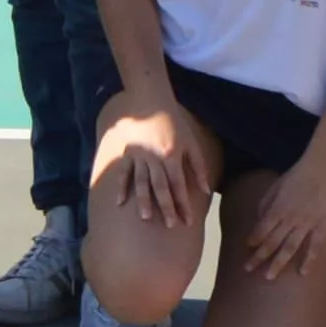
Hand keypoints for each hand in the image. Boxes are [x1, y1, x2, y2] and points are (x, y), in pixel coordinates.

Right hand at [94, 103, 201, 231]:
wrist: (149, 101)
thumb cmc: (173, 123)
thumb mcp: (190, 143)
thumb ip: (198, 167)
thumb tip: (205, 191)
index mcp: (171, 155)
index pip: (179, 185)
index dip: (184, 204)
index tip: (188, 221)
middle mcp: (154, 157)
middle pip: (161, 186)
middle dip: (166, 207)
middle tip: (170, 225)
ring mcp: (138, 156)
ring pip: (141, 181)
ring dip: (144, 200)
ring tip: (146, 218)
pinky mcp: (126, 153)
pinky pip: (123, 172)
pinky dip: (121, 187)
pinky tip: (120, 202)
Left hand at [236, 154, 325, 282]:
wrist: (323, 168)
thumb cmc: (297, 175)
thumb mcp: (275, 186)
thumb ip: (265, 205)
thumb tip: (259, 221)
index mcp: (277, 208)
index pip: (261, 230)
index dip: (253, 240)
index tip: (246, 249)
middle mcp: (290, 219)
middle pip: (272, 242)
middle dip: (259, 257)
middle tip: (248, 270)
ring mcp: (307, 224)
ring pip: (290, 248)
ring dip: (278, 263)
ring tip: (269, 277)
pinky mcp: (322, 226)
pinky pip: (315, 247)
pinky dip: (309, 260)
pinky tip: (302, 273)